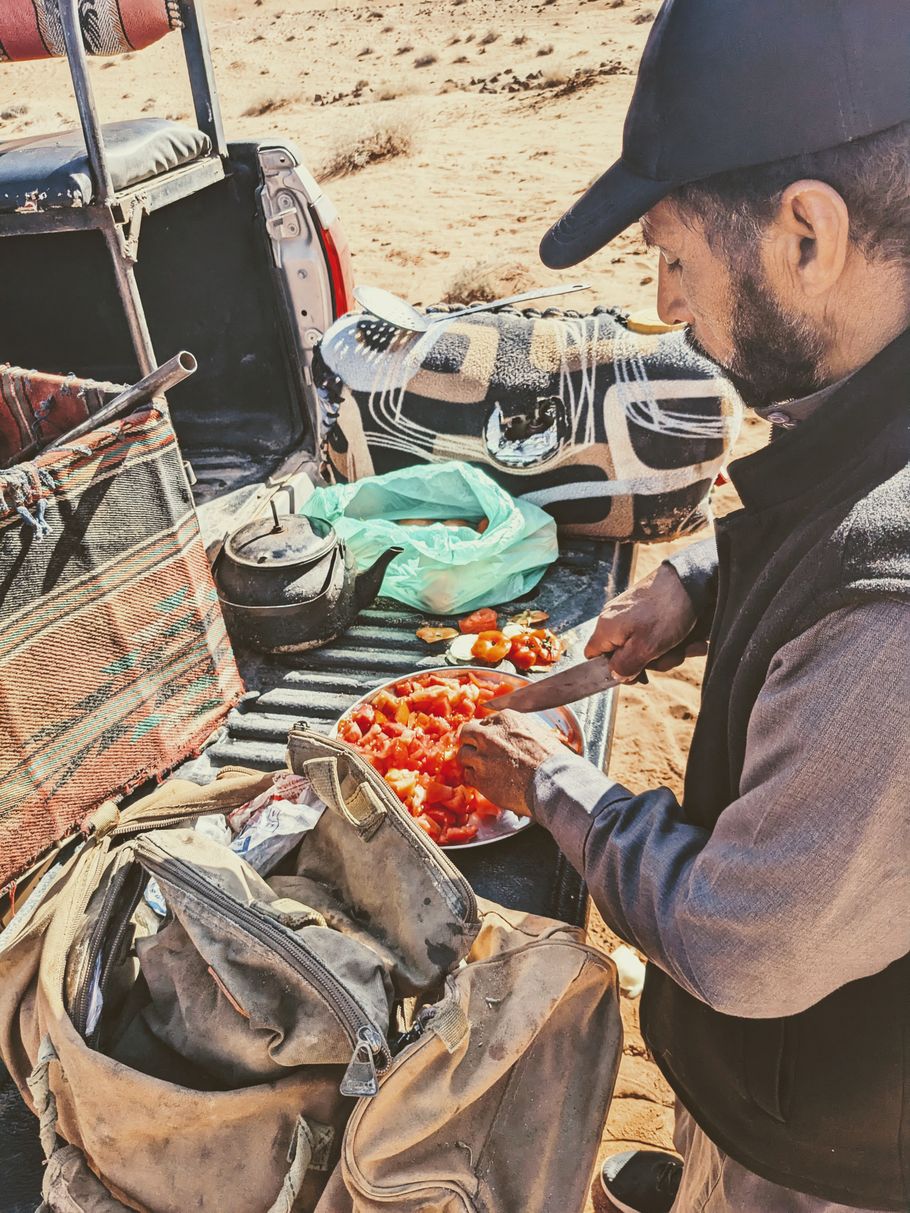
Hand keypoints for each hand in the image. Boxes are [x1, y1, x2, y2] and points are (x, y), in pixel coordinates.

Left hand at [458, 711, 565, 817]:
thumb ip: (520, 730)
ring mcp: (482, 756)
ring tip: (483, 770)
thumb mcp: (539, 732)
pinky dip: (475, 779)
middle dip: (471, 742)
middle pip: (467, 733)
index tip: (492, 742)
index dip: (488, 734)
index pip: (485, 722)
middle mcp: (489, 734)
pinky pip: (468, 775)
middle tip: (479, 752)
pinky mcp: (479, 778)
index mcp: (505, 720)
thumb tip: (518, 735)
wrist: (552, 782)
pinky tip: (488, 782)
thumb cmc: (553, 759)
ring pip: (463, 754)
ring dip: (471, 761)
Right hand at [584, 561, 704, 678]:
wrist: (689, 580)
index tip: (634, 673)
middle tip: (669, 655)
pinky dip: (673, 639)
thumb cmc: (665, 612)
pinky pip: (656, 633)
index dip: (611, 669)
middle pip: (624, 655)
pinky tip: (690, 637)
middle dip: (651, 662)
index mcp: (606, 628)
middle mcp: (614, 619)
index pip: (593, 656)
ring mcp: (631, 614)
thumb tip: (616, 676)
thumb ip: (625, 666)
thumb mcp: (645, 648)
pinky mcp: (647, 609)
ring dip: (668, 652)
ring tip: (685, 644)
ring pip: (645, 646)